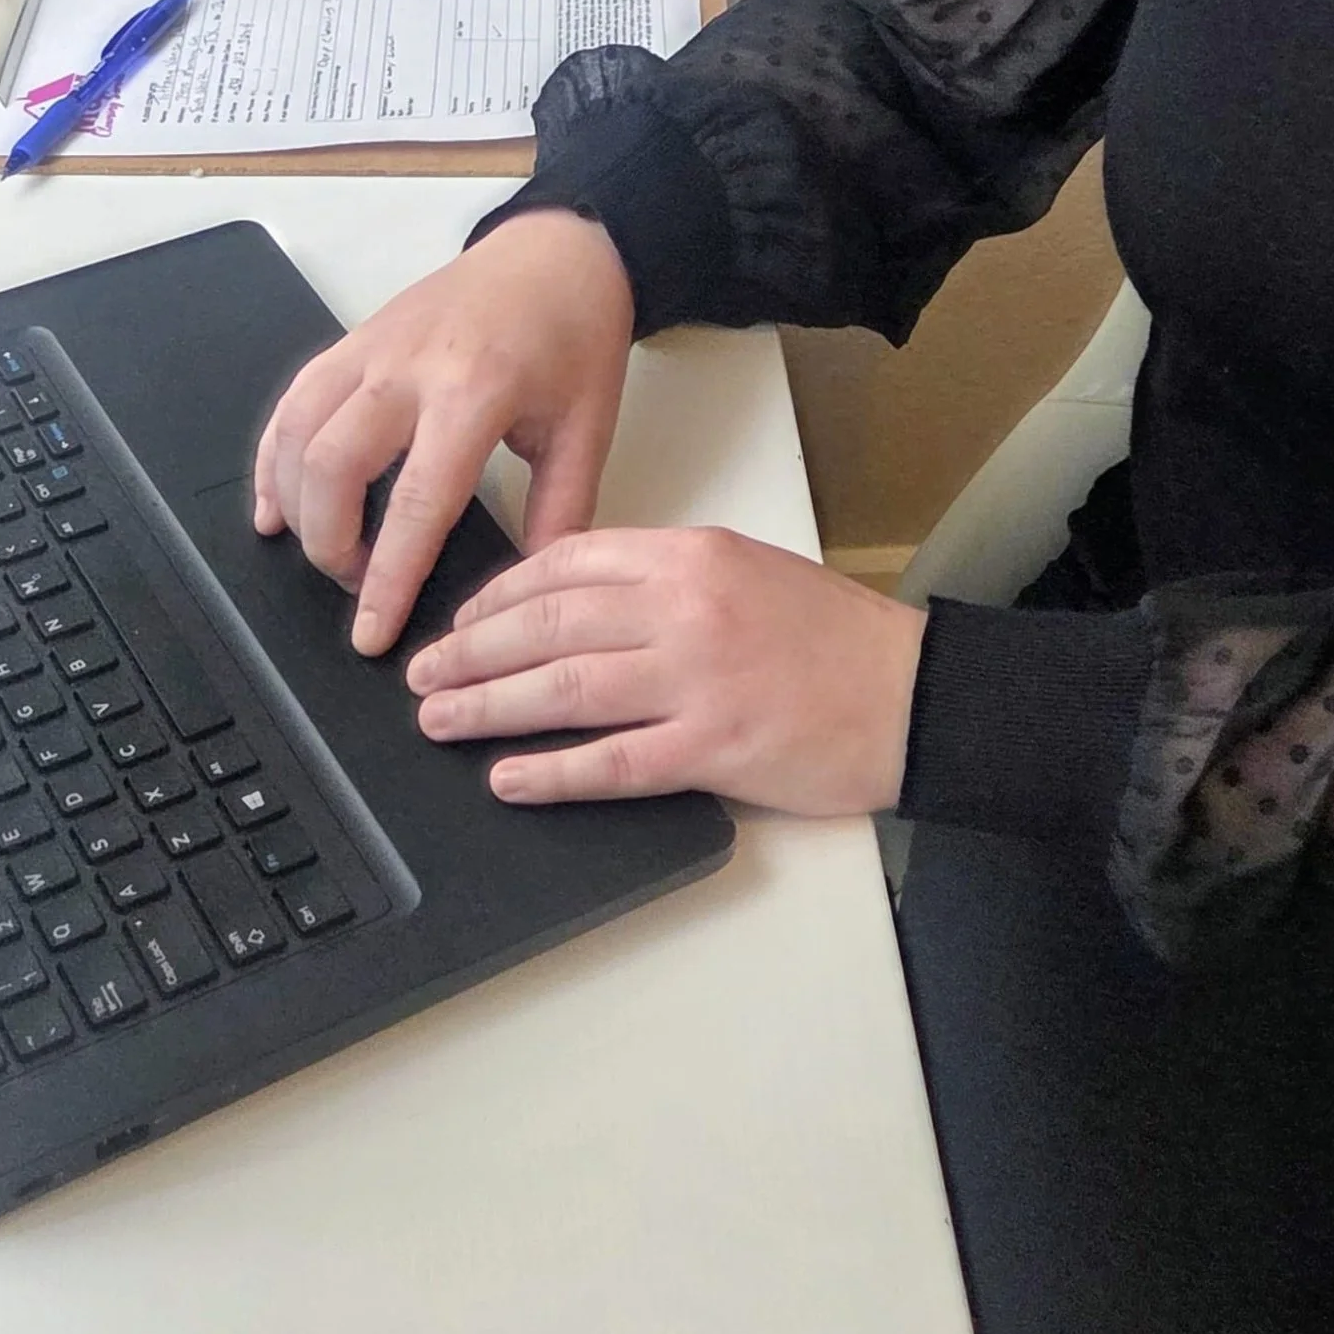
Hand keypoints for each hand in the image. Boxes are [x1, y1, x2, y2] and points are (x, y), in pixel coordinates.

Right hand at [253, 211, 634, 655]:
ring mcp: (372, 347)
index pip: (416, 503)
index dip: (388, 578)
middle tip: (355, 588)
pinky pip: (293, 400)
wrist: (558, 251)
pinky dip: (272, 455)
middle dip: (330, 546)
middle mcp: (409, 368)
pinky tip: (274, 504)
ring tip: (316, 553)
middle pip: (333, 468)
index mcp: (474, 392)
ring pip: (298, 432)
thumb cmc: (577, 335)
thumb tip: (531, 591)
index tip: (372, 633)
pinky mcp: (353, 338)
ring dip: (294, 504)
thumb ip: (560, 512)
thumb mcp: (588, 428)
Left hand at [404, 526, 929, 816]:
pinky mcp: (713, 750)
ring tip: (440, 721)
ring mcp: (697, 681)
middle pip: (547, 626)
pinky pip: (611, 763)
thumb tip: (570, 604)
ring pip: (563, 690)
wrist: (912, 693)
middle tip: (421, 674)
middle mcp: (685, 609)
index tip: (460, 619)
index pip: (566, 563)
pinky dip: (551, 772)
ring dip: (487, 707)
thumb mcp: (745, 569)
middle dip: (470, 652)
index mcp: (690, 555)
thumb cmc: (832, 636)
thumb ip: (662, 579)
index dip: (497, 594)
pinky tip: (509, 778)